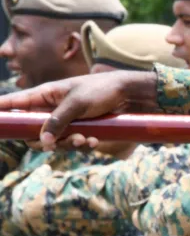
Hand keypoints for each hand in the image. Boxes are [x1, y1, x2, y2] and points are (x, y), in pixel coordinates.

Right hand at [0, 72, 158, 149]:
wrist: (131, 95)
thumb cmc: (102, 90)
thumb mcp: (78, 103)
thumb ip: (58, 121)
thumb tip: (42, 142)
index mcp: (44, 95)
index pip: (13, 102)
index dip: (0, 110)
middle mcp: (50, 109)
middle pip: (31, 132)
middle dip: (45, 140)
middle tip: (64, 141)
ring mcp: (63, 120)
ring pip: (52, 141)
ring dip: (68, 144)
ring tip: (86, 139)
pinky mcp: (78, 129)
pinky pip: (71, 144)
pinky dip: (81, 145)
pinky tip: (94, 141)